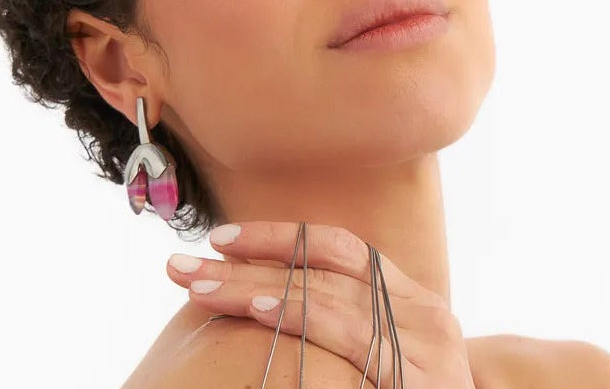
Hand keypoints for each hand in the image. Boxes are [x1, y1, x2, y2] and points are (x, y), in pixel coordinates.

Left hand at [165, 220, 475, 388]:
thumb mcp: (388, 346)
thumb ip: (345, 314)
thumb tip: (267, 291)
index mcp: (408, 293)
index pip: (338, 246)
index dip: (278, 236)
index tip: (220, 238)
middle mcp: (423, 310)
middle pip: (322, 272)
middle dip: (248, 264)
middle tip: (183, 265)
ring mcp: (426, 348)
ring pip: (329, 301)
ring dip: (259, 289)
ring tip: (205, 287)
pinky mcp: (421, 384)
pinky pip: (354, 344)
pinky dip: (304, 321)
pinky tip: (263, 313)